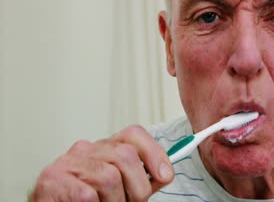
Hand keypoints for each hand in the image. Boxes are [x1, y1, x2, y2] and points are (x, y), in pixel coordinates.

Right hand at [29, 125, 173, 201]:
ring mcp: (68, 162)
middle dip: (137, 188)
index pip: (133, 134)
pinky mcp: (52, 179)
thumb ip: (141, 178)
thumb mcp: (120, 188)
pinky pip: (87, 195)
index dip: (154, 153)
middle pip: (126, 156)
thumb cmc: (87, 200)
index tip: (165, 176)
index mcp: (104, 148)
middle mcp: (86, 149)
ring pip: (109, 177)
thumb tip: (165, 173)